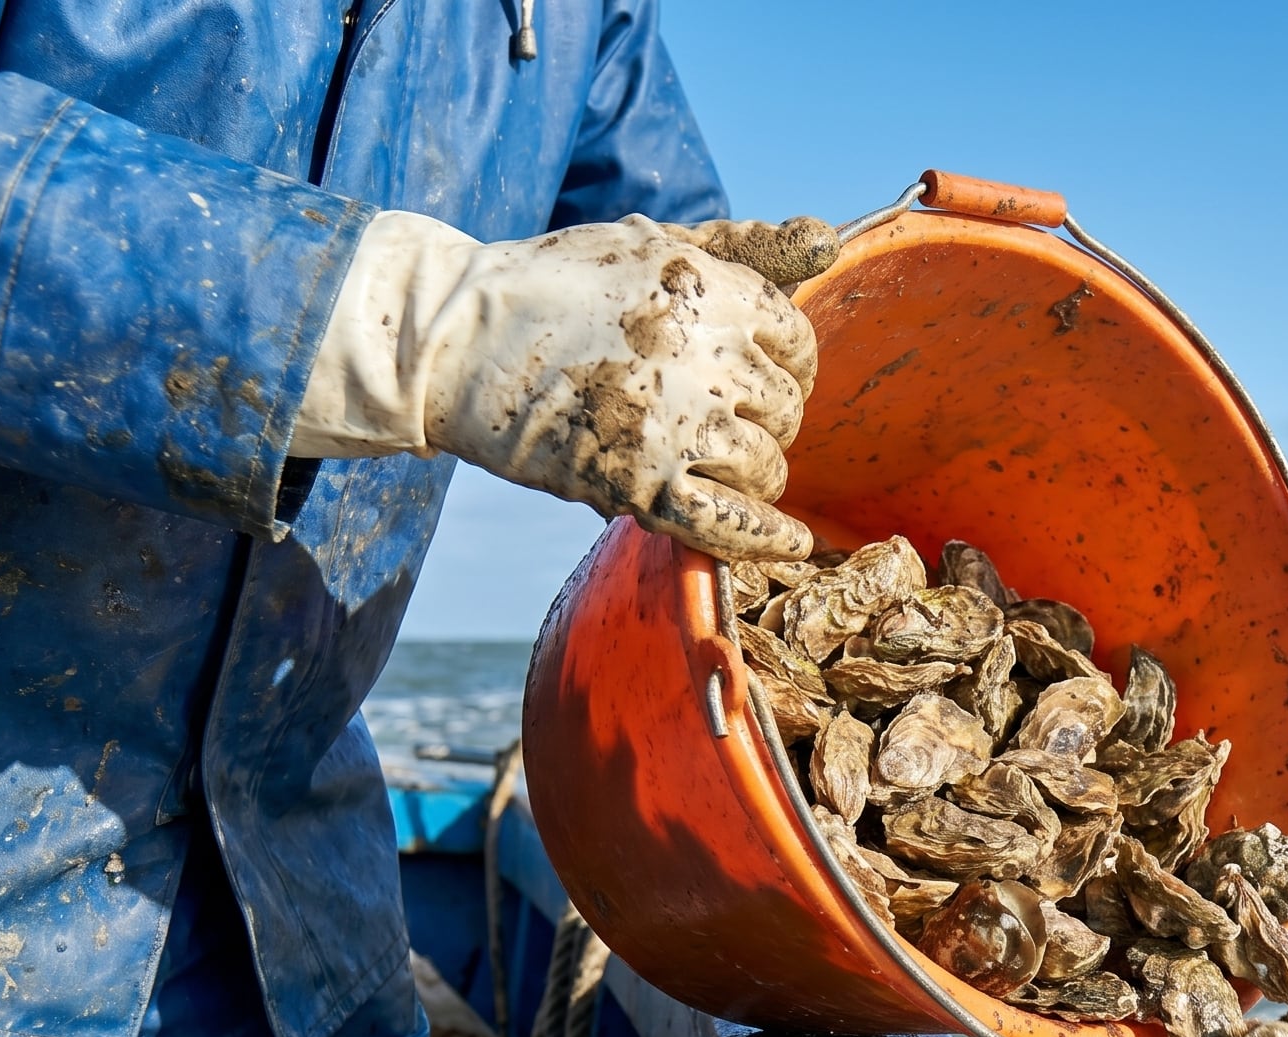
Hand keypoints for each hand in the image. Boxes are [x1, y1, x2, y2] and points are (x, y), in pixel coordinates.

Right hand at [292, 211, 838, 561]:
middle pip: (785, 408)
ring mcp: (674, 423)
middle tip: (723, 420)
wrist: (458, 337)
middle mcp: (705, 355)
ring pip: (765, 466)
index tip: (759, 375)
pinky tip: (792, 544)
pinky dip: (767, 539)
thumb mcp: (658, 243)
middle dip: (766, 418)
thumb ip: (751, 244)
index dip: (786, 363)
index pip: (796, 342)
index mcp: (713, 290)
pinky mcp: (639, 483)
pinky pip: (730, 525)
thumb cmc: (562, 284)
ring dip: (755, 473)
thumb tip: (829, 241)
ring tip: (721, 464)